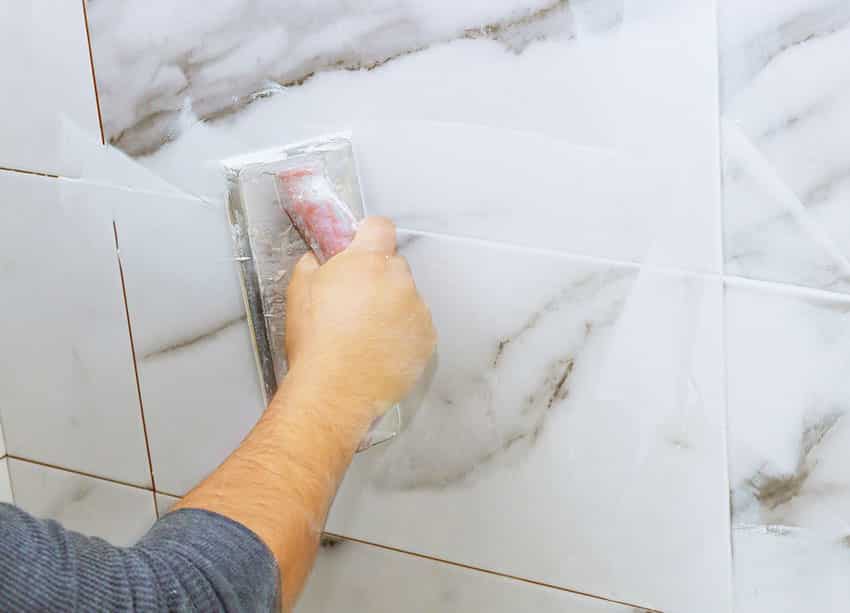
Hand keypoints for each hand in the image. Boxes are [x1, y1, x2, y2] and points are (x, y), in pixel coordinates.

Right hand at [284, 217, 435, 422]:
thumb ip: (313, 265)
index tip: (361, 247)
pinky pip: (417, 326)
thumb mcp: (298, 292)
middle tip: (355, 302)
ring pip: (407, 297)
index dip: (368, 236)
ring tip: (366, 333)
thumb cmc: (315, 343)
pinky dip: (403, 333)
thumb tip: (318, 259)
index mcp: (368, 262)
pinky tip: (379, 349)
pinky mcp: (427, 339)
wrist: (334, 391)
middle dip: (378, 278)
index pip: (380, 227)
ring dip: (392, 307)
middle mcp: (399, 280)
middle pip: (394, 265)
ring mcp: (417, 310)